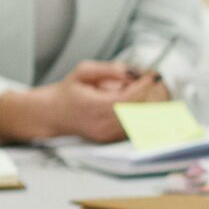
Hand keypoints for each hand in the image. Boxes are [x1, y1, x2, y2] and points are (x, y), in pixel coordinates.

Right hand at [0, 60, 155, 142]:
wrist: (54, 114)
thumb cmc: (69, 91)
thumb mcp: (83, 72)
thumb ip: (107, 69)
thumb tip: (130, 71)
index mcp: (92, 107)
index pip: (126, 99)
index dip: (143, 86)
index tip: (152, 75)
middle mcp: (101, 124)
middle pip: (137, 111)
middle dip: (150, 93)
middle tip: (154, 80)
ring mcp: (108, 135)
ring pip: (139, 120)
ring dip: (149, 103)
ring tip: (149, 88)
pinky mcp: (112, 139)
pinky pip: (135, 127)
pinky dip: (143, 113)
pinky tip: (143, 101)